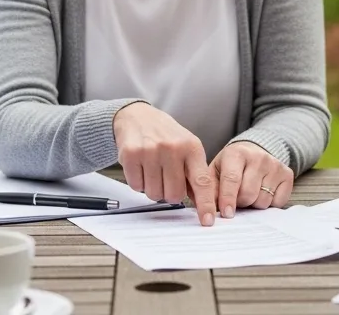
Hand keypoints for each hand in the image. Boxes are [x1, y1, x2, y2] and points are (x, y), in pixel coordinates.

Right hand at [113, 103, 217, 225]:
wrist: (137, 116)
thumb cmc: (165, 135)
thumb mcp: (187, 148)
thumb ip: (195, 174)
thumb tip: (203, 204)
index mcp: (192, 147)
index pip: (202, 182)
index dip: (205, 204)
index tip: (207, 221)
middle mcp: (173, 148)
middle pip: (174, 194)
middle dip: (169, 193)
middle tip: (165, 178)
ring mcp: (151, 150)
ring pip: (154, 193)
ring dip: (153, 188)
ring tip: (152, 170)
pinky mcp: (131, 154)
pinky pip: (136, 186)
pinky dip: (138, 182)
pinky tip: (140, 167)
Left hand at [211, 141, 293, 217]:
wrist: (253, 153)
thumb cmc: (229, 167)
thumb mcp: (215, 172)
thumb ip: (209, 190)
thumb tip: (207, 210)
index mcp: (236, 153)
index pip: (232, 180)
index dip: (228, 199)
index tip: (226, 214)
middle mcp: (258, 157)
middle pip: (248, 193)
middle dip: (240, 203)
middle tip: (237, 200)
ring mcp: (275, 164)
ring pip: (263, 200)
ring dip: (254, 204)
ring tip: (249, 195)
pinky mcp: (287, 174)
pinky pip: (278, 202)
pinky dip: (269, 204)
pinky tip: (262, 193)